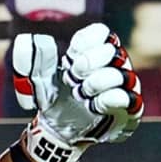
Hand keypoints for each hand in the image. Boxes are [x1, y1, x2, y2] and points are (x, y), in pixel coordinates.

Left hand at [11, 23, 143, 161]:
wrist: (59, 128)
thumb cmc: (54, 97)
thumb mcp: (35, 78)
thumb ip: (29, 58)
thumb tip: (30, 40)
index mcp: (95, 50)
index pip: (101, 33)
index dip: (84, 44)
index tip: (69, 59)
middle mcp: (115, 64)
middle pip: (111, 51)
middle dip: (86, 64)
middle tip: (72, 77)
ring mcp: (125, 85)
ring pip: (120, 75)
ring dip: (96, 83)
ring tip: (81, 94)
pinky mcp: (131, 108)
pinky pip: (130, 99)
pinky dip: (110, 100)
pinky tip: (94, 105)